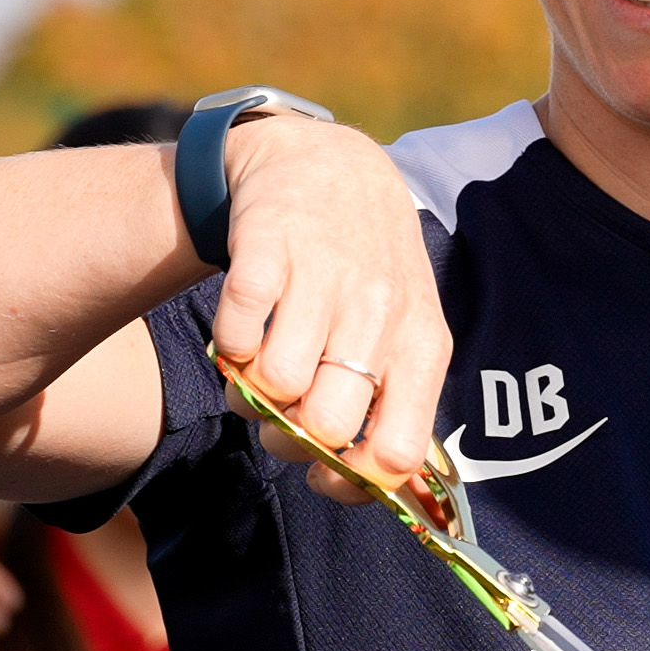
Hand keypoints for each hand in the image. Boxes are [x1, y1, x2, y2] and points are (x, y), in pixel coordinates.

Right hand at [210, 115, 452, 502]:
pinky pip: (235, 332)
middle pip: (328, 425)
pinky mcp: (268, 246)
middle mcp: (380, 309)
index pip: (398, 451)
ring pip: (275, 385)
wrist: (326, 165)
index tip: (325, 469)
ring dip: (251, 391)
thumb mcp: (404, 328)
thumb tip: (365, 485)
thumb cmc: (367, 270)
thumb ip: (394, 402)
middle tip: (283, 411)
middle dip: (291, 436)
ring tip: (259, 366)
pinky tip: (243, 328)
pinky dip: (228, 344)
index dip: (352, 481)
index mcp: (421, 343)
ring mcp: (325, 276)